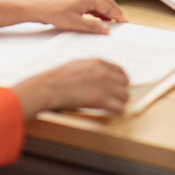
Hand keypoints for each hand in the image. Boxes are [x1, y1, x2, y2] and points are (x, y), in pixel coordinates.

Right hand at [14, 58, 129, 116]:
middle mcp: (104, 72)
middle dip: (121, 90)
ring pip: (124, 96)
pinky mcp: (100, 100)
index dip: (121, 80)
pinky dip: (118, 111)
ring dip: (120, 102)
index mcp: (98, 62)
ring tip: (114, 106)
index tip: (119, 86)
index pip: (120, 71)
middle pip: (124, 83)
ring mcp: (104, 86)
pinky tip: (114, 112)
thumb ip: (91, 67)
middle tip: (115, 97)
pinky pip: (120, 108)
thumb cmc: (57, 77)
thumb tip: (96, 72)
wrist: (50, 87)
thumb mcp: (77, 64)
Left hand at [34, 0, 125, 34]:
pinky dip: (101, 14)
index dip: (118, 15)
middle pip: (107, 3)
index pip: (108, 7)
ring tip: (114, 23)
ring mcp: (83, 1)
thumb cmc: (56, 14)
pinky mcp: (78, 5)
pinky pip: (94, 8)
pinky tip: (100, 21)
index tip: (124, 22)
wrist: (42, 10)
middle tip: (122, 22)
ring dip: (108, 13)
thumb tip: (106, 29)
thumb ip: (93, 26)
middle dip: (116, 12)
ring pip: (101, 5)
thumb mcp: (76, 23)